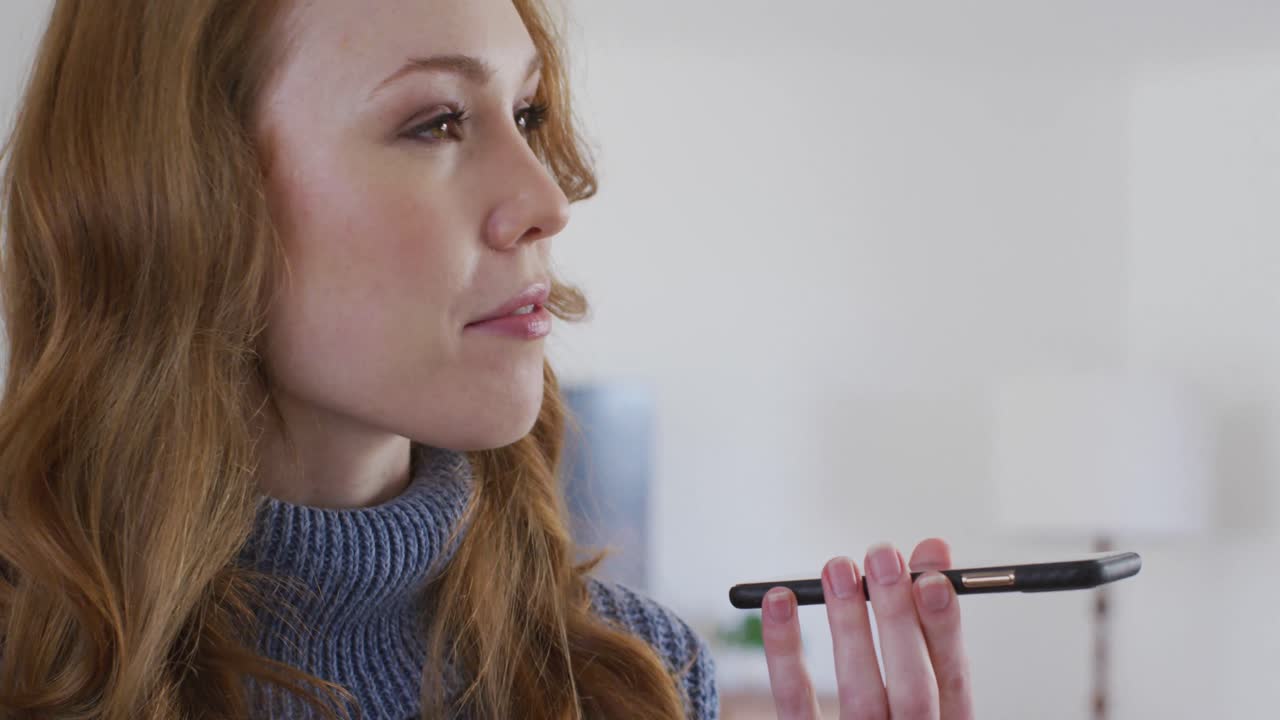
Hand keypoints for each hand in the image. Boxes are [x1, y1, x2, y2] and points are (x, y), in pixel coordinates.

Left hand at [761, 538, 974, 718]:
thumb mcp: (923, 696)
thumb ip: (924, 639)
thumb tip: (926, 561)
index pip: (953, 679)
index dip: (944, 625)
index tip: (933, 576)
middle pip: (913, 688)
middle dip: (899, 618)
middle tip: (883, 558)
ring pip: (860, 693)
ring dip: (849, 625)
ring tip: (838, 568)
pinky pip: (795, 702)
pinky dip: (784, 649)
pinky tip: (779, 601)